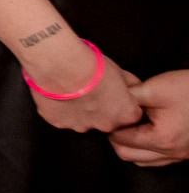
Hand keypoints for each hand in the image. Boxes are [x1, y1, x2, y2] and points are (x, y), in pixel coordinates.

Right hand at [22, 36, 142, 133]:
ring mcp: (81, 126)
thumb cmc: (92, 67)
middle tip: (92, 90)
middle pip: (107, 121)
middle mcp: (106, 125)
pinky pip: (62, 118)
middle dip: (101, 109)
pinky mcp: (59, 122)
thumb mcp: (121, 71)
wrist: (62, 66)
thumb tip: (134, 87)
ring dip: (81, 110)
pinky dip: (62, 109)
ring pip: (83, 120)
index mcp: (126, 114)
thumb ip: (130, 84)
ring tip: (72, 91)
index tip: (114, 93)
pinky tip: (59, 94)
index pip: (131, 114)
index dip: (122, 102)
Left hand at [110, 70, 188, 164]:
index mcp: (161, 139)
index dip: (110, 125)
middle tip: (116, 119)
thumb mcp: (155, 88)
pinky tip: (146, 131)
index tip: (108, 113)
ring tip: (131, 124)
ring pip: (142, 160)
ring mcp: (181, 155)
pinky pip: (158, 159)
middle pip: (128, 155)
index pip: (121, 139)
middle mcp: (171, 152)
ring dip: (131, 145)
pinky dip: (146, 149)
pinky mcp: (186, 152)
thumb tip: (109, 100)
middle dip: (117, 137)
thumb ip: (128, 97)